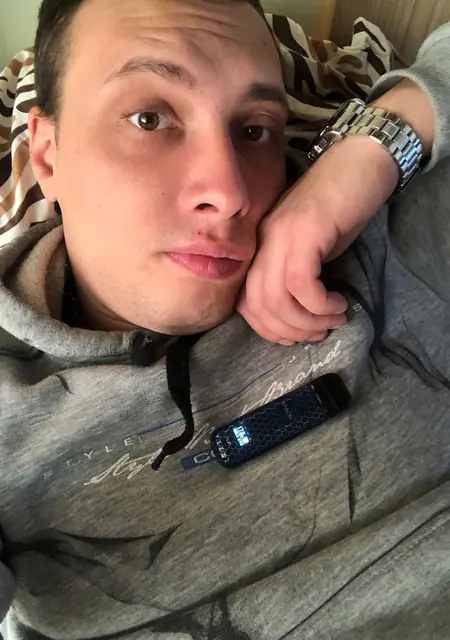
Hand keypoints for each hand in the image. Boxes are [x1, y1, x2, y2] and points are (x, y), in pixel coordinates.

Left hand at [238, 135, 398, 343]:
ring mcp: (281, 234)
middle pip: (258, 306)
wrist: (359, 163)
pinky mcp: (305, 230)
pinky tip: (338, 303)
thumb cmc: (338, 208)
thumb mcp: (310, 250)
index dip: (269, 329)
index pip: (245, 303)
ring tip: (334, 319)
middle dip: (290, 331)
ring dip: (308, 321)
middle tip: (320, 333)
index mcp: (259, 249)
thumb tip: (298, 318)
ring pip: (277, 299)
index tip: (297, 336)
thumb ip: (295, 278)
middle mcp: (263, 242)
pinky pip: (300, 283)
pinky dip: (319, 304)